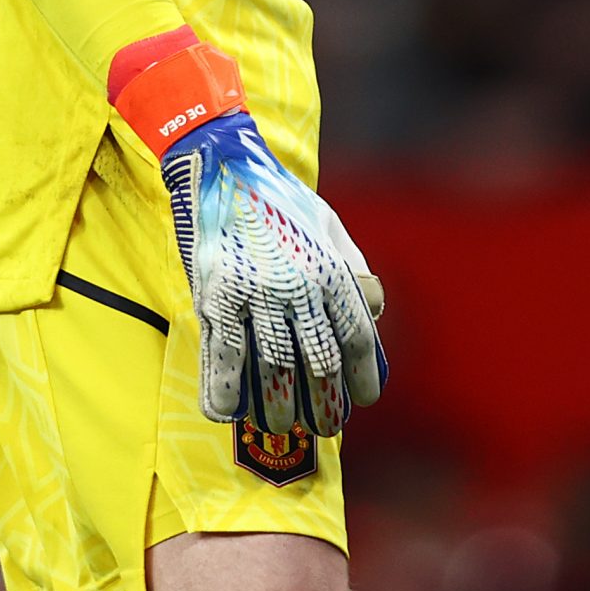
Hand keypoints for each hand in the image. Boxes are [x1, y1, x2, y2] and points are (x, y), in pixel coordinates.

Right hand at [161, 109, 386, 436]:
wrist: (224, 164)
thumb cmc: (279, 198)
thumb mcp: (329, 224)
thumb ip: (353, 268)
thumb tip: (374, 314)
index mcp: (330, 267)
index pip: (355, 336)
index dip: (362, 374)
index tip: (365, 400)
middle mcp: (297, 284)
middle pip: (318, 361)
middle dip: (324, 402)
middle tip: (325, 427)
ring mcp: (255, 292)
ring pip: (273, 367)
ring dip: (278, 406)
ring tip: (282, 426)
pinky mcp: (215, 296)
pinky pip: (222, 356)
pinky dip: (224, 390)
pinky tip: (227, 415)